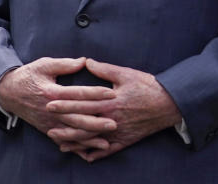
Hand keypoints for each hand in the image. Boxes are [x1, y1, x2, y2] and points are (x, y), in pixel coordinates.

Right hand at [0, 57, 116, 151]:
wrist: (9, 93)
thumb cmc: (28, 76)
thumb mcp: (44, 65)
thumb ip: (64, 64)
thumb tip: (84, 61)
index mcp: (51, 92)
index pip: (77, 94)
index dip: (95, 93)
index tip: (111, 93)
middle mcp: (51, 109)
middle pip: (77, 118)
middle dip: (96, 121)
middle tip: (114, 123)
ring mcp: (49, 122)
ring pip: (72, 133)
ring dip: (90, 138)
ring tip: (107, 141)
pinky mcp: (48, 129)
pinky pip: (65, 140)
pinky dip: (78, 146)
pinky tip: (90, 150)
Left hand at [46, 58, 182, 161]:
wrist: (170, 104)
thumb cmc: (147, 86)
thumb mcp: (125, 74)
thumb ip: (103, 69)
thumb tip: (85, 61)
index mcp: (110, 101)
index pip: (82, 103)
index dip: (64, 104)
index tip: (49, 104)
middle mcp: (112, 118)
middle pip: (83, 123)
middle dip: (64, 125)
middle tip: (47, 126)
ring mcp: (119, 131)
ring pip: (93, 140)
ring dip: (75, 142)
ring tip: (59, 143)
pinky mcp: (126, 140)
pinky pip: (109, 150)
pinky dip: (95, 153)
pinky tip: (83, 156)